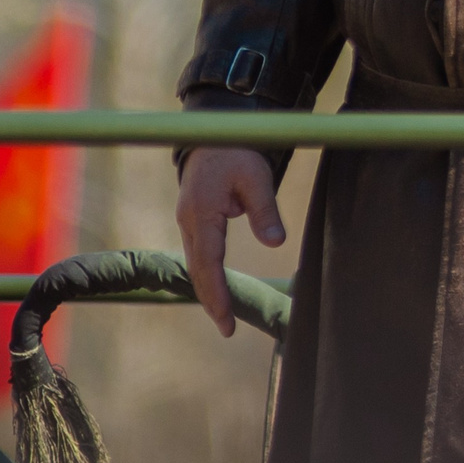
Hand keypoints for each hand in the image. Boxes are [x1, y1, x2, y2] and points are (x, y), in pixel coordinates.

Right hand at [174, 147, 285, 336]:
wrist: (214, 132)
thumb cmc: (236, 151)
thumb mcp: (256, 177)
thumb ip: (265, 209)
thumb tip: (276, 241)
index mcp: (201, 213)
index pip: (208, 262)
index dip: (216, 293)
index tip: (226, 319)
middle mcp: (188, 221)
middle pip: (197, 270)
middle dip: (211, 301)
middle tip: (228, 330)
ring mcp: (187, 221)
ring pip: (195, 264)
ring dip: (207, 290)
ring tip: (224, 318)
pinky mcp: (193, 220)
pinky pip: (198, 254)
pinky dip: (206, 275)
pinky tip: (216, 290)